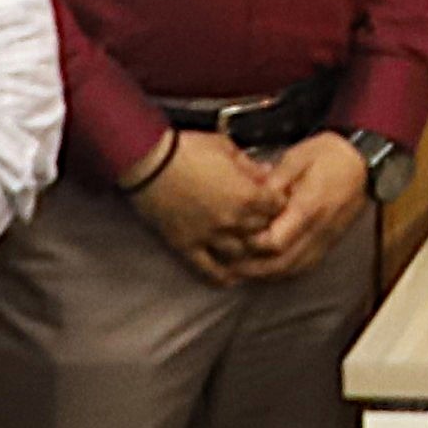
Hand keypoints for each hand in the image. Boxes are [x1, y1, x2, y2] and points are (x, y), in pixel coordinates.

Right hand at [129, 132, 283, 278]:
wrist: (149, 163)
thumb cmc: (189, 149)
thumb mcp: (225, 148)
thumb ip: (249, 165)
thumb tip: (268, 173)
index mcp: (246, 195)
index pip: (277, 206)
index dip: (278, 202)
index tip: (274, 199)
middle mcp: (232, 221)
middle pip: (262, 231)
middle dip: (265, 225)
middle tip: (263, 222)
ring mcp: (210, 236)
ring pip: (240, 253)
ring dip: (246, 249)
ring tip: (248, 246)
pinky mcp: (188, 246)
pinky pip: (208, 269)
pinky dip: (222, 276)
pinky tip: (231, 279)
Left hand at [205, 132, 370, 283]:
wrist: (363, 161)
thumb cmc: (329, 155)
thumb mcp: (297, 157)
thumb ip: (273, 180)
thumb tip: (250, 198)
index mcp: (308, 208)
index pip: (276, 241)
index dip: (252, 245)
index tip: (234, 238)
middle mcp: (318, 230)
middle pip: (282, 264)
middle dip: (253, 268)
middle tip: (229, 266)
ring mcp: (326, 239)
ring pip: (293, 269)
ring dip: (267, 274)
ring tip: (243, 271)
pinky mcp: (329, 242)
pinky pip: (304, 265)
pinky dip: (283, 271)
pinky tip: (268, 268)